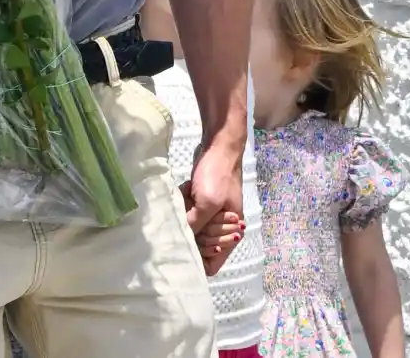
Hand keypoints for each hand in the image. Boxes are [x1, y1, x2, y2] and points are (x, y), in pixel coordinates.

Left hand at [181, 144, 243, 275]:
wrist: (218, 145)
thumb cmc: (218, 175)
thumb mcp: (208, 203)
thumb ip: (195, 225)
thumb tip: (180, 240)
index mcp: (230, 231)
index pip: (212, 263)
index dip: (199, 260)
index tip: (187, 248)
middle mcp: (221, 226)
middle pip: (200, 246)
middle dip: (191, 232)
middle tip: (191, 215)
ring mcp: (209, 212)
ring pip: (190, 228)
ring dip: (185, 216)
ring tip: (188, 199)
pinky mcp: (199, 200)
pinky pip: (186, 211)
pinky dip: (183, 204)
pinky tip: (186, 190)